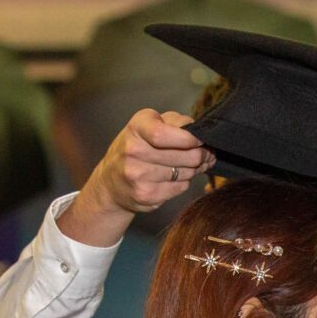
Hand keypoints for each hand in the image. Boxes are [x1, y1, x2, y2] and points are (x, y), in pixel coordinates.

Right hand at [61, 110, 215, 246]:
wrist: (111, 183)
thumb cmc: (135, 149)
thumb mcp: (149, 126)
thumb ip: (175, 123)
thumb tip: (200, 132)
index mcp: (137, 127)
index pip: (164, 133)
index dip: (189, 138)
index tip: (201, 140)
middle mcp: (134, 150)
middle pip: (185, 155)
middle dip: (202, 155)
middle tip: (206, 154)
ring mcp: (138, 175)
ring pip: (186, 172)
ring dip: (195, 169)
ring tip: (191, 165)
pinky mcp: (146, 195)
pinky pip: (180, 187)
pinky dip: (184, 182)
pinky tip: (176, 177)